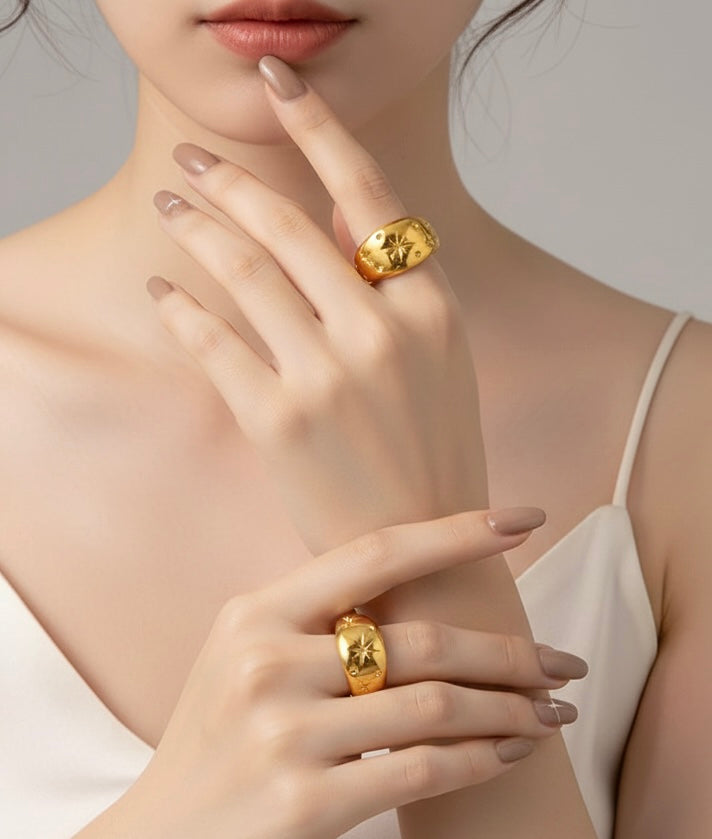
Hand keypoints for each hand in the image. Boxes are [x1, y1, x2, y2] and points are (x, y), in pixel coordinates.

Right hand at [104, 511, 585, 838]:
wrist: (163, 835)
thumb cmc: (220, 735)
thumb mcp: (245, 655)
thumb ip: (313, 620)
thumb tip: (418, 585)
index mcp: (256, 614)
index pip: (374, 554)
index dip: (455, 533)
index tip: (522, 519)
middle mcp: (266, 663)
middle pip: (422, 639)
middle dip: (510, 651)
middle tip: (563, 662)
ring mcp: (284, 733)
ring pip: (435, 704)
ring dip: (511, 708)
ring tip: (552, 711)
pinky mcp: (306, 803)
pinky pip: (424, 768)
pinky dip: (481, 758)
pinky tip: (509, 752)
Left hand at [148, 57, 486, 554]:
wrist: (426, 548)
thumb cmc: (432, 454)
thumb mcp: (438, 359)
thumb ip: (390, 283)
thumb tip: (332, 215)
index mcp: (431, 306)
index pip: (367, 191)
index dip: (318, 126)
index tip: (278, 81)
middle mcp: (382, 330)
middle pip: (286, 223)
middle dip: (228, 179)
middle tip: (190, 161)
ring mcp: (329, 374)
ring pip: (243, 269)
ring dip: (197, 227)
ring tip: (171, 206)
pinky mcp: (278, 419)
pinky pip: (214, 341)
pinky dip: (181, 308)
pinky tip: (163, 291)